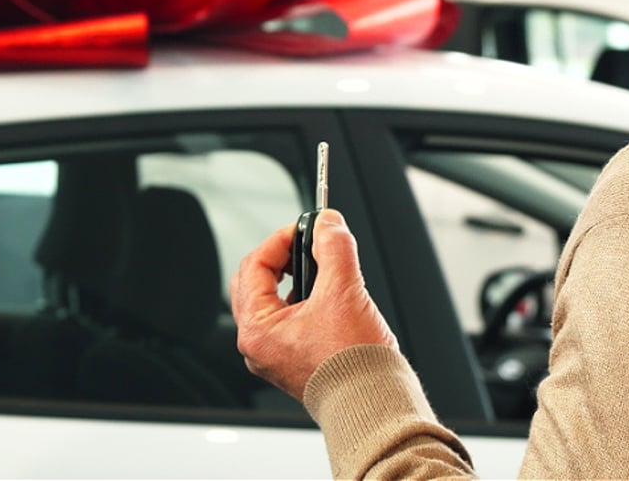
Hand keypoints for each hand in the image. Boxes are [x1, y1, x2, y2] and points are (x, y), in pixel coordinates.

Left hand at [230, 209, 396, 401]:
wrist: (374, 405)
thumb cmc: (354, 366)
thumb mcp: (345, 292)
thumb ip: (335, 248)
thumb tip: (329, 222)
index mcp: (256, 329)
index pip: (254, 266)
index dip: (280, 240)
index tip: (305, 229)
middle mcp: (258, 345)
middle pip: (256, 282)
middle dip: (282, 258)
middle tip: (307, 245)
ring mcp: (274, 354)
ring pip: (272, 301)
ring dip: (293, 278)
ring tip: (321, 270)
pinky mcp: (292, 360)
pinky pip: (287, 319)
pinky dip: (302, 300)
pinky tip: (327, 297)